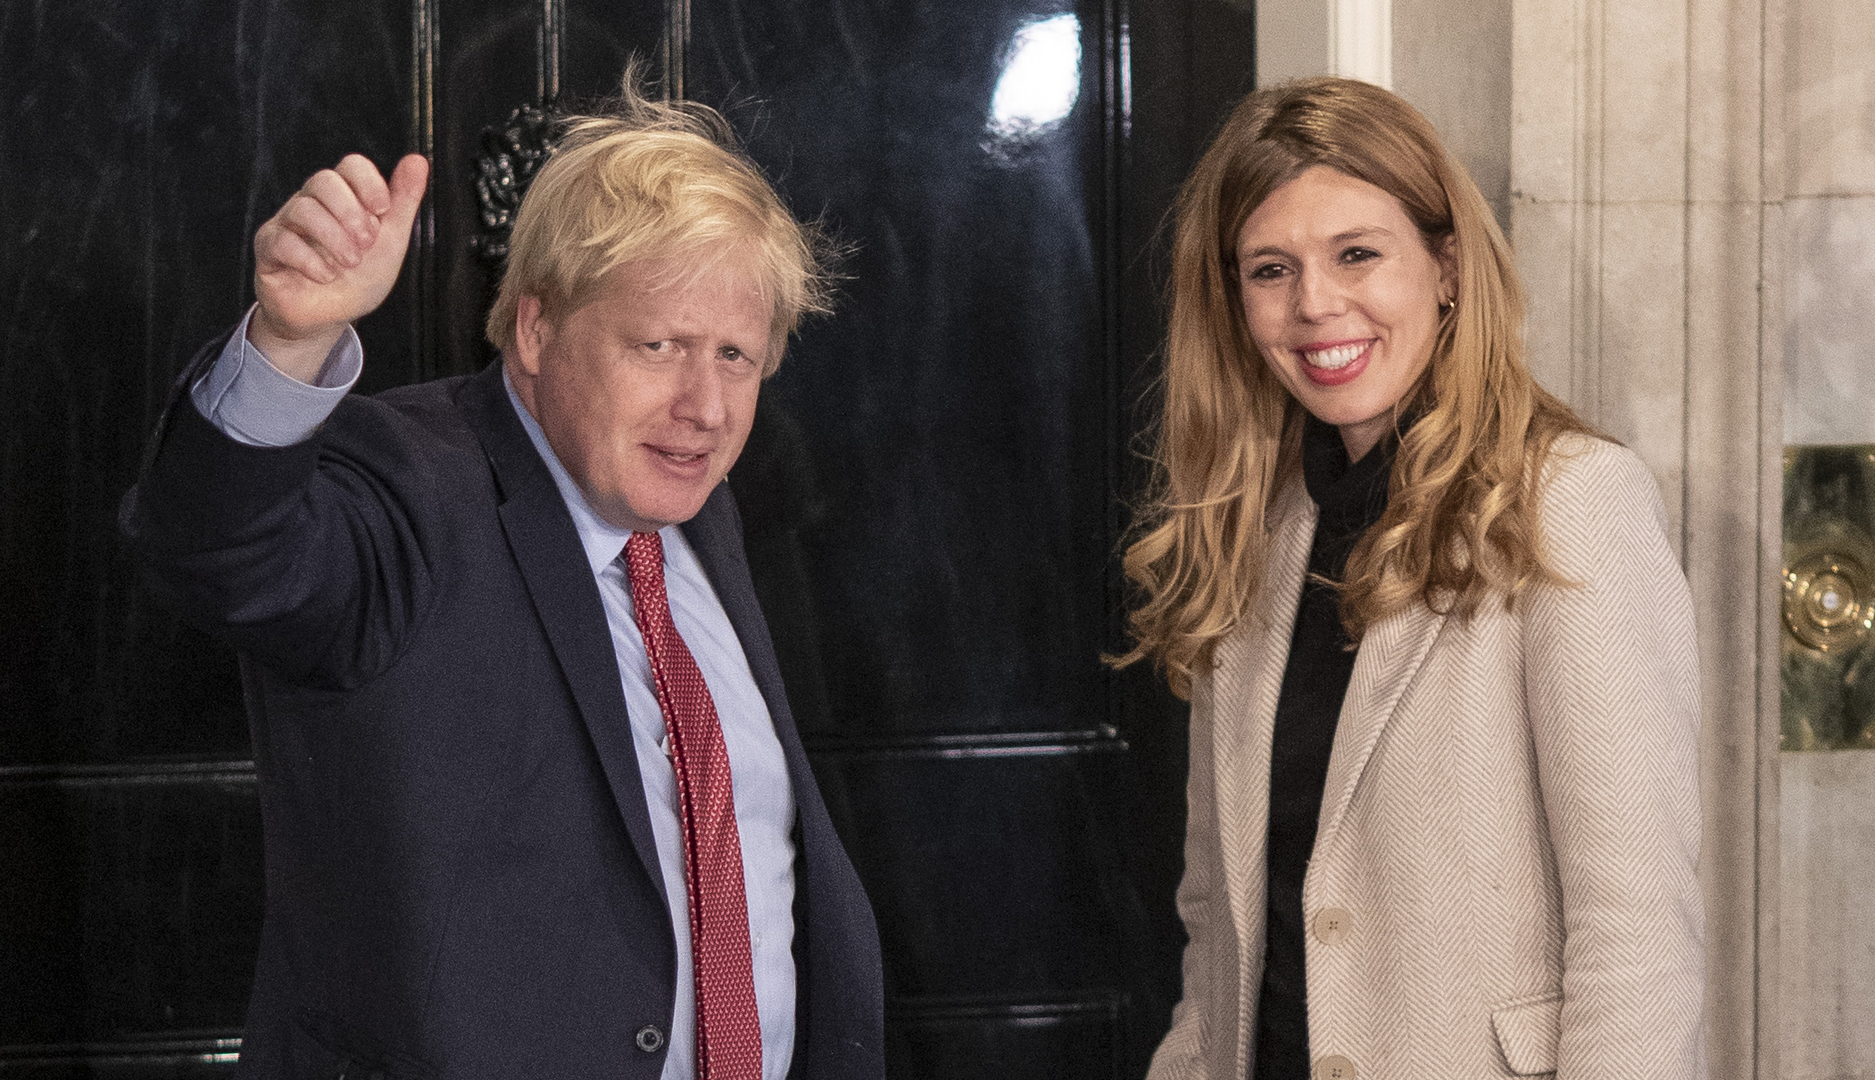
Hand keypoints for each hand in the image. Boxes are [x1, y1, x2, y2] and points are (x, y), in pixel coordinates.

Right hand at [249, 153, 429, 382]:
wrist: (330, 317)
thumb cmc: (358, 277)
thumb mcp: (391, 240)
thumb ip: (404, 201)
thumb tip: (418, 160)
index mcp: (344, 197)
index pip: (351, 165)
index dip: (368, 183)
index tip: (383, 211)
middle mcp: (313, 202)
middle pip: (324, 180)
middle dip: (351, 213)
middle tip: (366, 244)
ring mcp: (287, 223)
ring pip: (303, 209)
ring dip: (334, 239)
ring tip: (349, 264)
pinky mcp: (269, 248)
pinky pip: (282, 240)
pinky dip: (310, 260)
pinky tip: (325, 276)